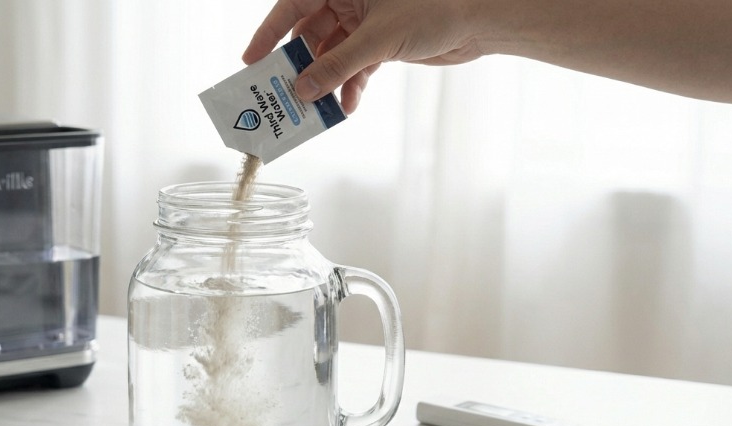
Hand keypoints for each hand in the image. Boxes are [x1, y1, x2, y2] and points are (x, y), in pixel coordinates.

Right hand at [243, 0, 482, 113]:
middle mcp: (350, 0)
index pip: (293, 5)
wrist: (479, 21)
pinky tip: (347, 106)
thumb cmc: (436, 8)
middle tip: (283, 94)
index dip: (269, 33)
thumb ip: (338, 65)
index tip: (252, 61)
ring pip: (331, 55)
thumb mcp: (378, 40)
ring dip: (325, 83)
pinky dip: (349, 86)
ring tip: (315, 108)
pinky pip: (353, 67)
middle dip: (299, 66)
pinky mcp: (380, 44)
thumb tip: (304, 89)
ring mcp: (364, 23)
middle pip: (309, 34)